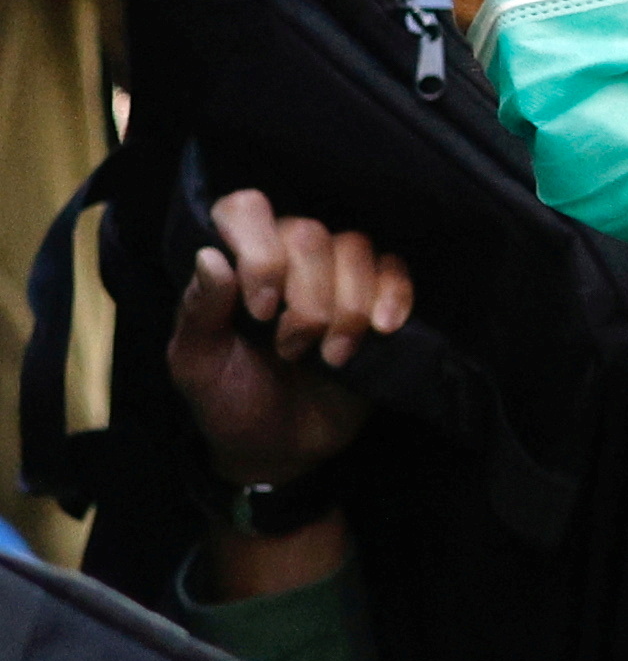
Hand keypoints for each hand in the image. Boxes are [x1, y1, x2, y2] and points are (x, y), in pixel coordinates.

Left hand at [166, 189, 414, 488]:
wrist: (283, 449)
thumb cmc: (229, 403)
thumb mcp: (197, 366)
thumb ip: (199, 312)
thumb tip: (210, 256)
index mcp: (235, 264)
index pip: (246, 210)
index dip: (260, 251)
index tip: (260, 310)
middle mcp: (286, 258)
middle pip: (309, 234)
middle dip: (305, 299)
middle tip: (289, 349)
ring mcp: (337, 275)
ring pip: (356, 248)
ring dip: (346, 308)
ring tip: (330, 356)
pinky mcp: (379, 297)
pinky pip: (396, 270)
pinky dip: (393, 296)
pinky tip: (382, 329)